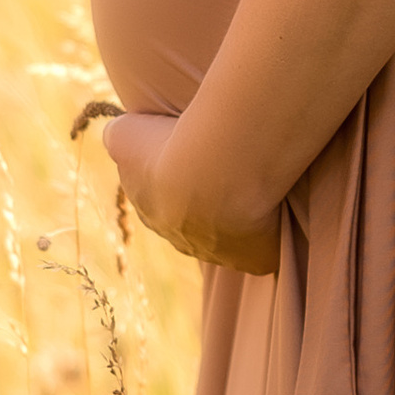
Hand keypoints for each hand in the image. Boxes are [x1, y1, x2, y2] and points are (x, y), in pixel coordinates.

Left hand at [103, 110, 280, 275]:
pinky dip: (272, 232)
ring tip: (256, 183)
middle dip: (207, 203)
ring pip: (231, 238)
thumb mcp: (126, 133)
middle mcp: (184, 242)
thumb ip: (117, 136)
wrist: (216, 170)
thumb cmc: (169, 148)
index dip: (174, 181)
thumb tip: (115, 135)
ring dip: (241, 218)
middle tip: (226, 169)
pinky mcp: (257, 260)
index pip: (161, 202)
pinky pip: (266, 247)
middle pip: (195, 224)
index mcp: (154, 215)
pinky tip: (279, 206)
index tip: (191, 158)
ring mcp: (222, 256)